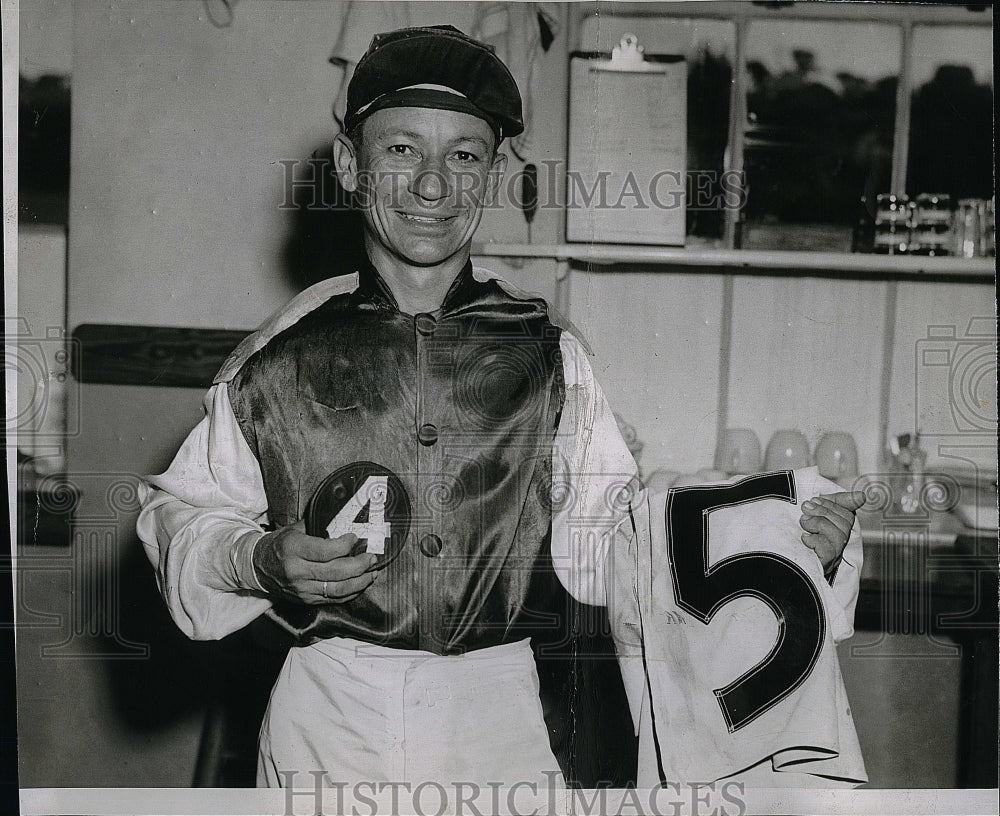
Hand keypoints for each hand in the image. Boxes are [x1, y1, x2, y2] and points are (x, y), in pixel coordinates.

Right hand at [252, 519, 377, 604]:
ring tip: (372, 572)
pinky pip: (333, 599)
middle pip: (336, 572)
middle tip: (372, 557)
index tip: (355, 538)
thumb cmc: (279, 544)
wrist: (256, 567)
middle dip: (360, 565)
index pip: (326, 551)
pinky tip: (361, 584)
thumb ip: (318, 526)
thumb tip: (344, 520)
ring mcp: (302, 589)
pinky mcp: (305, 600)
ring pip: (338, 589)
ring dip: (360, 581)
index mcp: (294, 549)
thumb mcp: (294, 529)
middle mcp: (297, 571)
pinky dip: (351, 593)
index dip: (345, 545)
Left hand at [798, 491, 865, 572]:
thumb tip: (861, 496)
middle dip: (823, 512)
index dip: (832, 505)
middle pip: (844, 525)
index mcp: (836, 531)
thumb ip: (837, 502)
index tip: (814, 500)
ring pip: (839, 537)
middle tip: (805, 508)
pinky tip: (804, 538)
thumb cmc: (792, 530)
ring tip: (803, 522)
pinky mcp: (822, 566)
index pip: (848, 516)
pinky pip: (828, 551)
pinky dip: (816, 541)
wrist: (770, 551)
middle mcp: (837, 545)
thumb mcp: (813, 511)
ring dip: (818, 524)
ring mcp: (831, 557)